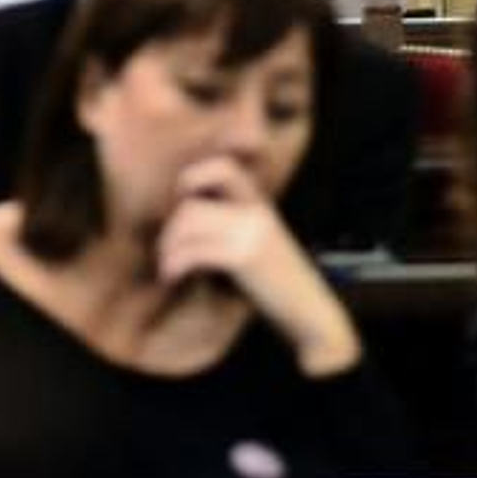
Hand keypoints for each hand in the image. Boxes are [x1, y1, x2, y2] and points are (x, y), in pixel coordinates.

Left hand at [158, 156, 359, 376]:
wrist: (309, 309)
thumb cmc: (276, 284)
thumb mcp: (255, 243)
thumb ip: (229, 225)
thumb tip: (178, 222)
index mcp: (259, 204)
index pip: (221, 168)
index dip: (190, 180)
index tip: (179, 210)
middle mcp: (257, 211)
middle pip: (190, 205)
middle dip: (168, 232)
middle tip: (167, 255)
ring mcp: (252, 231)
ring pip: (187, 223)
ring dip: (167, 250)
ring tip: (169, 269)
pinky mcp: (245, 256)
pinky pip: (193, 251)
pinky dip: (174, 266)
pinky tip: (173, 278)